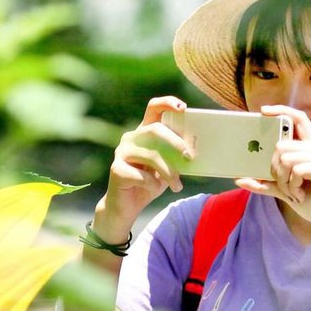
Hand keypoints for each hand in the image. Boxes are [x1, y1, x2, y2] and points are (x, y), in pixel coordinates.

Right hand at [93, 95, 191, 241]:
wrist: (126, 207)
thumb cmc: (149, 184)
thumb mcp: (167, 167)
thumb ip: (175, 156)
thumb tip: (194, 151)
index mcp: (144, 132)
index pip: (153, 108)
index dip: (168, 103)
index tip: (183, 108)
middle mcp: (131, 138)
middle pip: (154, 130)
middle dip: (175, 143)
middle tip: (189, 157)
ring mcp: (121, 152)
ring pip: (151, 155)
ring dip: (169, 172)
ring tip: (177, 185)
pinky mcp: (116, 169)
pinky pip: (142, 175)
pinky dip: (153, 184)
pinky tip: (155, 189)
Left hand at [234, 107, 310, 235]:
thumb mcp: (284, 190)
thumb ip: (264, 182)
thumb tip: (239, 178)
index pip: (298, 119)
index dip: (282, 111)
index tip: (264, 111)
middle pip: (282, 145)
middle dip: (276, 170)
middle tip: (286, 186)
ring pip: (286, 159)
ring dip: (285, 181)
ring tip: (295, 192)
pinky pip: (297, 170)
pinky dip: (293, 186)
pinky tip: (301, 195)